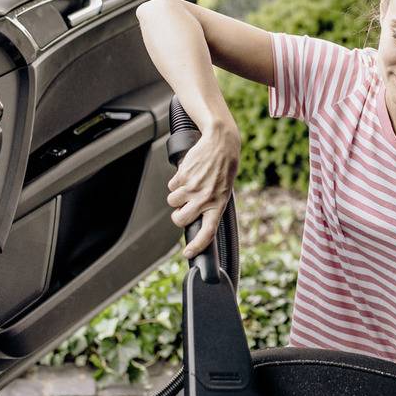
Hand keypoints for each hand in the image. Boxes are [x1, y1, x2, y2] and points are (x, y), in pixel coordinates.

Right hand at [166, 121, 240, 258]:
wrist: (221, 143)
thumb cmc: (224, 167)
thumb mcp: (224, 190)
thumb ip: (211, 205)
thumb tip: (197, 221)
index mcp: (218, 205)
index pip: (207, 232)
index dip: (197, 246)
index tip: (188, 253)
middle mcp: (205, 198)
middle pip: (180, 220)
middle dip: (177, 216)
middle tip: (182, 211)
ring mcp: (193, 187)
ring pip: (172, 202)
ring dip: (176, 196)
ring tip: (189, 186)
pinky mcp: (183, 175)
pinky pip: (171, 186)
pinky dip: (176, 182)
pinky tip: (188, 174)